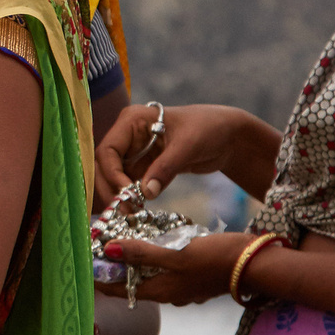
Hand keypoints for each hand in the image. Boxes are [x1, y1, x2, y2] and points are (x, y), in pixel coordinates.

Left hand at [91, 230, 257, 307]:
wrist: (256, 264)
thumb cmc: (216, 259)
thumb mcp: (176, 254)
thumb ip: (143, 253)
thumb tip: (108, 251)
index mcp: (161, 292)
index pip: (120, 290)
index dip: (100, 278)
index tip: (85, 262)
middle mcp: (170, 293)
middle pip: (133, 282)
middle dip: (116, 267)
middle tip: (102, 245)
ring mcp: (184, 286)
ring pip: (152, 275)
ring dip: (136, 260)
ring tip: (124, 240)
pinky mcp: (196, 276)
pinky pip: (168, 268)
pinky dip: (157, 257)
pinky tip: (157, 241)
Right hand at [92, 103, 278, 209]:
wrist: (229, 135)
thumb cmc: (209, 128)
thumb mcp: (188, 146)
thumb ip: (165, 168)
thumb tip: (144, 193)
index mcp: (132, 120)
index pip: (108, 150)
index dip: (112, 174)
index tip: (127, 194)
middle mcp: (128, 135)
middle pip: (105, 165)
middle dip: (111, 188)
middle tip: (124, 210)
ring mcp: (135, 152)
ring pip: (114, 177)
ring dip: (119, 195)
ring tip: (130, 214)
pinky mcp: (145, 166)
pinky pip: (129, 184)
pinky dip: (130, 197)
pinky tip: (136, 210)